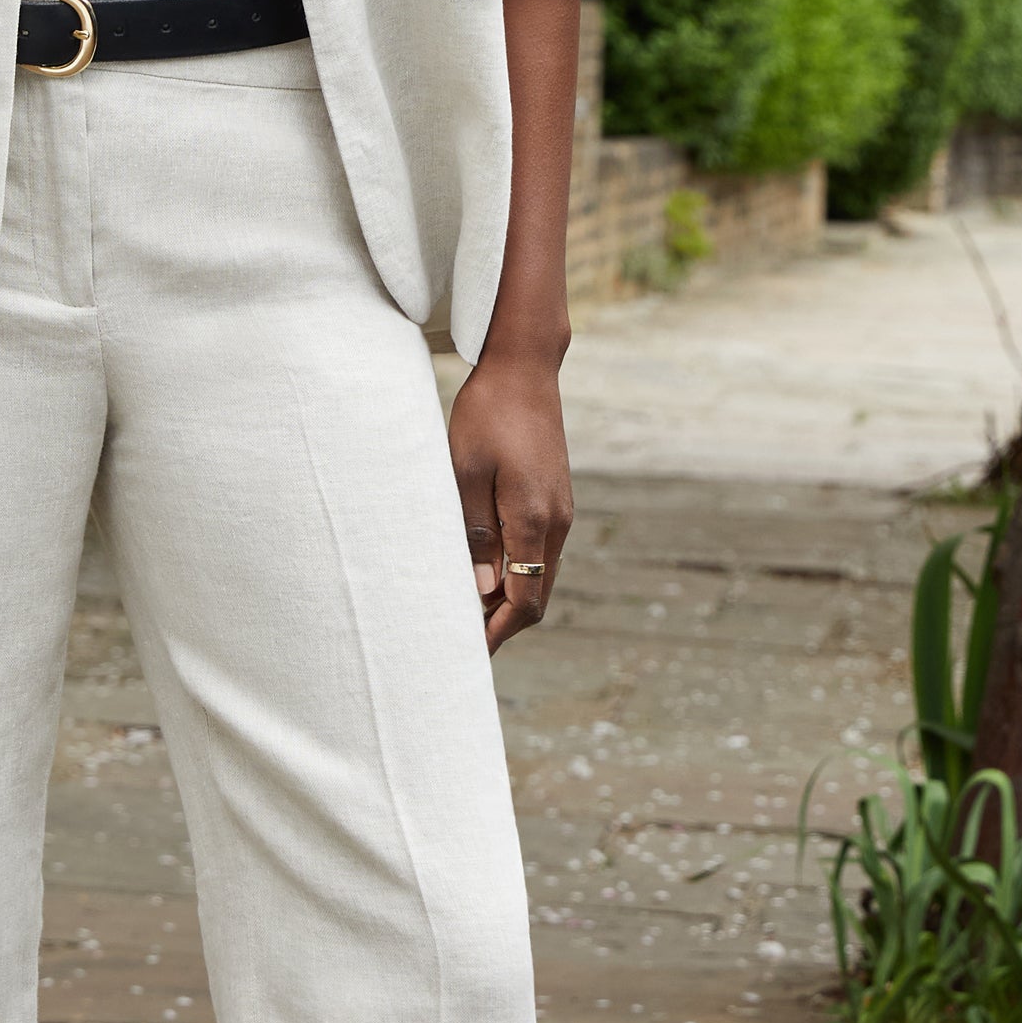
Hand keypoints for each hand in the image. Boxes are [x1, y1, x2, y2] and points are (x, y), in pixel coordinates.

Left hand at [449, 350, 572, 653]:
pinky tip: (482, 567)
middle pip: (537, 596)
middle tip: (460, 639)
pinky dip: (515, 570)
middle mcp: (557, 523)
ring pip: (539, 574)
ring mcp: (561, 510)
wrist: (523, 368)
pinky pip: (538, 550)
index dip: (497, 633)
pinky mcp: (554, 497)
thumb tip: (480, 590)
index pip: (525, 602)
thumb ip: (474, 534)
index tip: (468, 654)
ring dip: (507, 597)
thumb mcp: (465, 474)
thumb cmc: (487, 415)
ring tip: (464, 607)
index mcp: (535, 521)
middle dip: (502, 623)